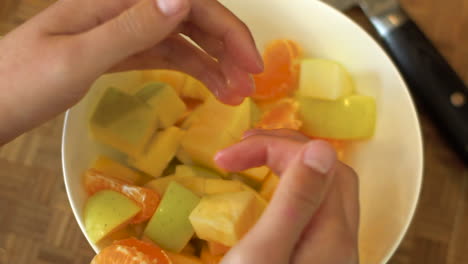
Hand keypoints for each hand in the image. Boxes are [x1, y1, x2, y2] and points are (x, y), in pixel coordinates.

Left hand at [0, 0, 261, 143]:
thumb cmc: (22, 85)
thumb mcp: (77, 58)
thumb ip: (131, 27)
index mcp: (116, 2)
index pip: (188, 3)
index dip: (227, 29)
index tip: (251, 64)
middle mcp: (123, 10)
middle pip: (190, 17)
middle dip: (226, 47)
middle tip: (250, 83)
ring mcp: (120, 31)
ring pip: (180, 38)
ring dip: (212, 62)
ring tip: (234, 93)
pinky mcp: (116, 52)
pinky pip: (162, 55)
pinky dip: (189, 69)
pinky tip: (206, 85)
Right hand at [215, 129, 359, 263]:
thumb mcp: (263, 252)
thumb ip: (295, 202)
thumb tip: (321, 148)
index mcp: (332, 232)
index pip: (314, 161)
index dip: (270, 146)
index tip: (226, 158)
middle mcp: (341, 239)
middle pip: (327, 171)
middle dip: (285, 148)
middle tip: (244, 148)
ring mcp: (332, 252)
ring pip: (323, 190)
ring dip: (291, 167)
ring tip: (254, 162)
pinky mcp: (318, 260)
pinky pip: (314, 210)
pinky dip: (292, 190)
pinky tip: (271, 198)